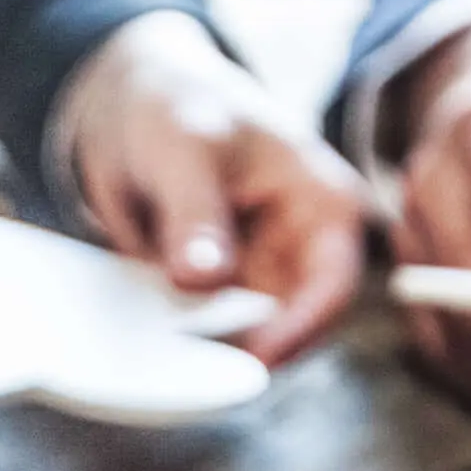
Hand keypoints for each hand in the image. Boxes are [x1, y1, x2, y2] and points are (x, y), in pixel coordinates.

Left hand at [53, 9, 364, 363]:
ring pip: (248, 338)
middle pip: (296, 325)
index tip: (256, 359)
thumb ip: (196, 215)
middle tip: (195, 369)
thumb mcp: (183, 150)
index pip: (334, 282)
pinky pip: (207, 333)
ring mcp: (259, 274)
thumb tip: (203, 279)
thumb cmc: (176, 106)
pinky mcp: (219, 293)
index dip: (303, 328)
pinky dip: (183, 340)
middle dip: (248, 351)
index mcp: (323, 202)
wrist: (135, 101)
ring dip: (210, 352)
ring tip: (165, 349)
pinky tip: (151, 336)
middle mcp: (301, 247)